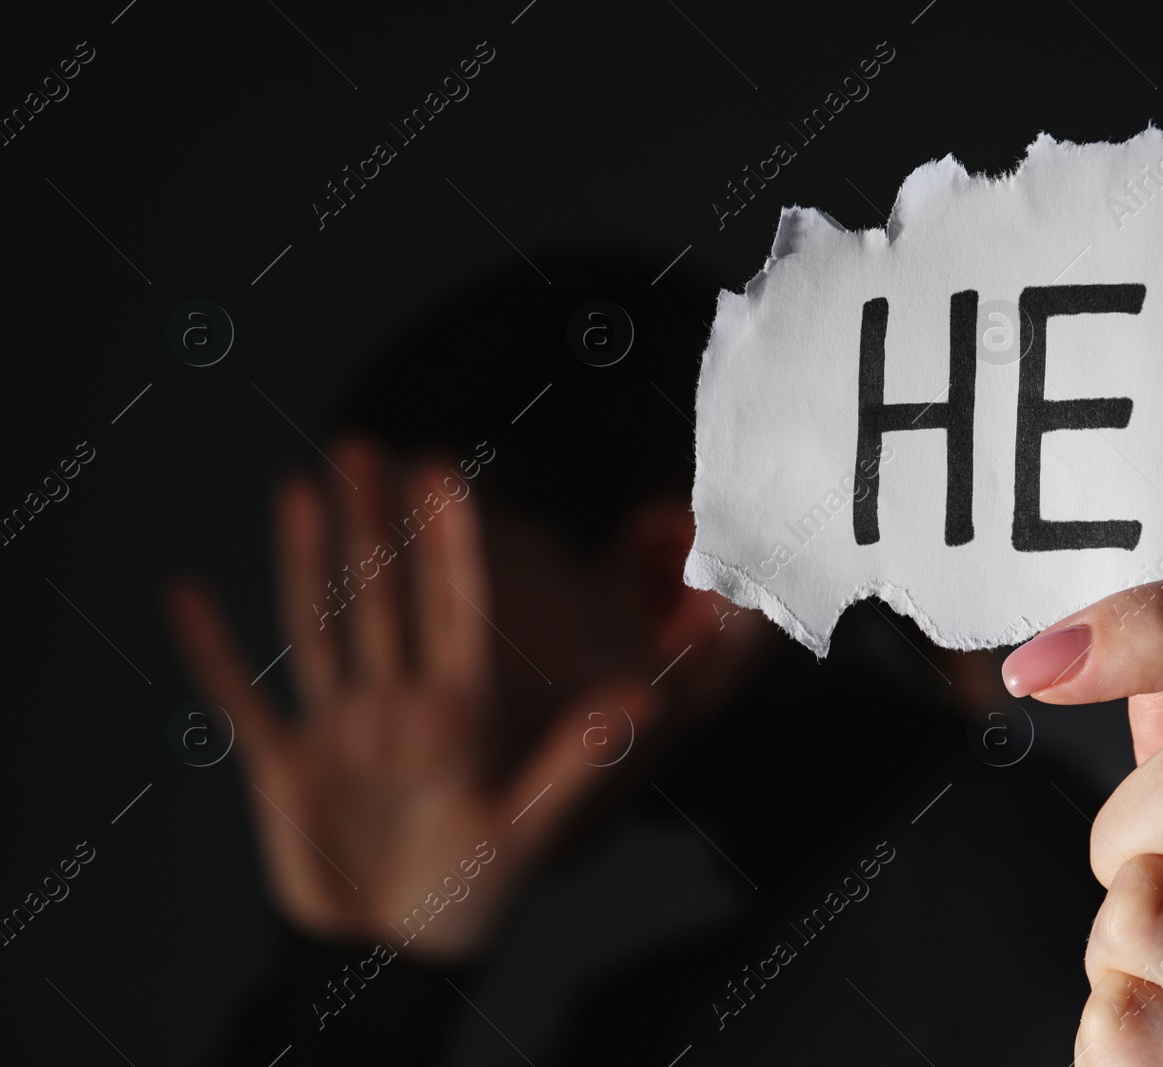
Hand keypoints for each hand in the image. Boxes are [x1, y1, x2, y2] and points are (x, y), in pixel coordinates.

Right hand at [166, 440, 657, 959]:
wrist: (393, 954)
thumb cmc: (467, 895)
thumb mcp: (524, 831)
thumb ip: (578, 763)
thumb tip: (642, 700)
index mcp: (457, 712)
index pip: (453, 610)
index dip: (449, 543)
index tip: (445, 474)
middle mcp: (396, 704)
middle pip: (381, 597)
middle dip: (373, 524)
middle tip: (364, 445)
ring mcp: (337, 728)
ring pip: (317, 627)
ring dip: (304, 560)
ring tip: (300, 485)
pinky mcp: (281, 764)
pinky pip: (240, 702)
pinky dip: (212, 654)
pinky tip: (187, 595)